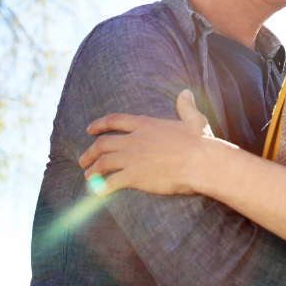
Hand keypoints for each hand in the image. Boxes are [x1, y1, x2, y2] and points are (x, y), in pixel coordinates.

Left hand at [78, 90, 235, 195]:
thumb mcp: (194, 120)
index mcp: (147, 125)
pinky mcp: (134, 177)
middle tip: (83, 159)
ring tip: (88, 176)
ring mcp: (132, 158)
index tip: (90, 129)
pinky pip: (111, 182)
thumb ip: (186, 106)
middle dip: (90, 152)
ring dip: (93, 170)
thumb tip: (185, 92)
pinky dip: (102, 188)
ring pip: (103, 163)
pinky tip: (98, 193)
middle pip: (103, 144)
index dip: (100, 124)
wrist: (202, 162)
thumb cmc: (201, 143)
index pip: (116, 121)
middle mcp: (135, 140)